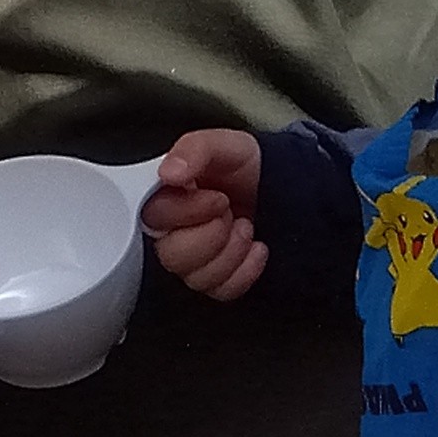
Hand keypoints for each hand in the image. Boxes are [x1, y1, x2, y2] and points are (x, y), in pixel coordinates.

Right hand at [143, 128, 268, 298]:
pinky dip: (245, 270)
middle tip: (229, 212)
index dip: (185, 212)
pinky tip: (255, 247)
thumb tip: (170, 171)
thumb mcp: (227, 145)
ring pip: (196, 278)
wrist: (285, 187)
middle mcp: (173, 230)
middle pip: (171, 256)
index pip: (152, 218)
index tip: (215, 197)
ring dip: (230, 252)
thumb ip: (195, 149)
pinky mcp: (216, 277)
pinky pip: (221, 291)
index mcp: (165, 197)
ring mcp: (195, 257)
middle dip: (212, 234)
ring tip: (244, 226)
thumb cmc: (249, 166)